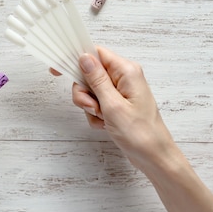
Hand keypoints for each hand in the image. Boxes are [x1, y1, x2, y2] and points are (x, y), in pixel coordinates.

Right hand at [71, 46, 175, 172]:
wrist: (154, 158)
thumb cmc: (140, 134)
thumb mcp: (113, 105)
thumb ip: (96, 79)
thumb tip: (84, 57)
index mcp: (126, 71)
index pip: (95, 53)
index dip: (76, 59)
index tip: (58, 69)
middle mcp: (123, 78)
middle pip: (89, 73)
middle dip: (84, 92)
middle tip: (92, 107)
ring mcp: (120, 91)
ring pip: (90, 90)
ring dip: (90, 106)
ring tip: (102, 118)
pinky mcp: (117, 104)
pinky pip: (96, 103)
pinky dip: (96, 115)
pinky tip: (105, 125)